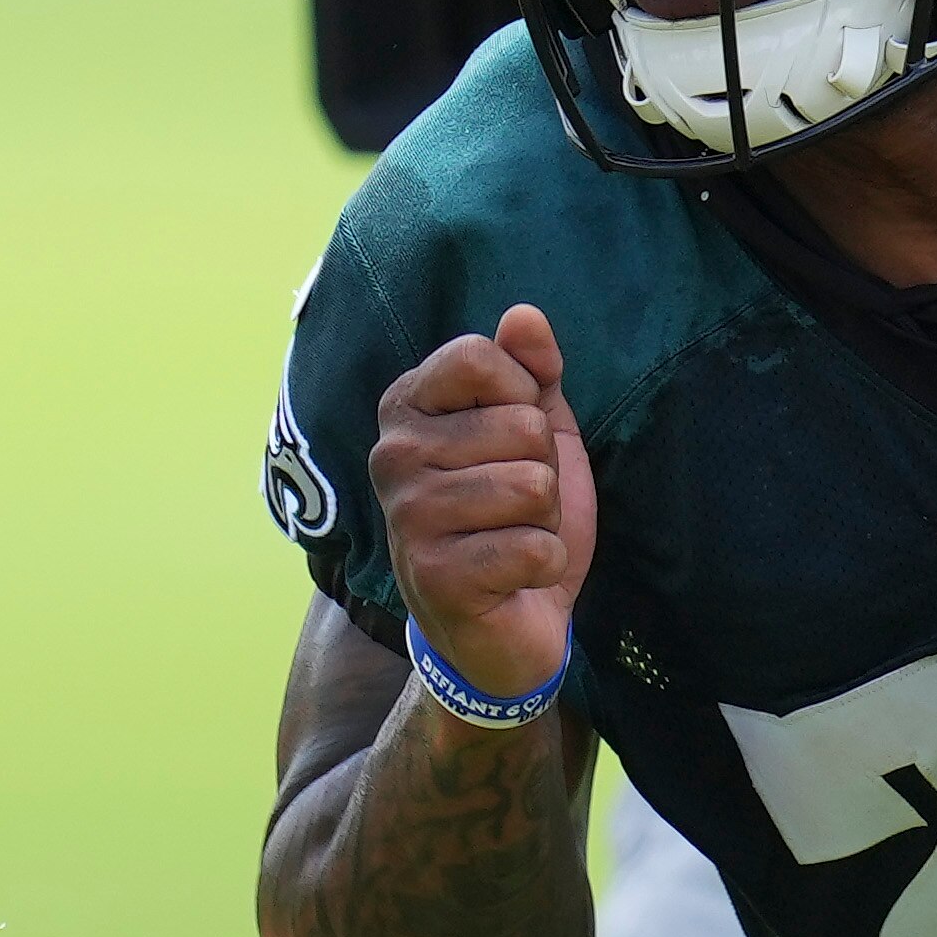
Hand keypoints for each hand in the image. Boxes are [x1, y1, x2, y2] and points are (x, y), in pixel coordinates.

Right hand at [370, 304, 595, 700]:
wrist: (507, 621)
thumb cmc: (515, 514)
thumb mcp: (535, 429)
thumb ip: (531, 369)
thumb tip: (523, 315)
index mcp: (407, 408)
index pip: (482, 358)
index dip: (524, 396)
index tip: (510, 438)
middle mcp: (393, 456)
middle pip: (521, 424)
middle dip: (542, 467)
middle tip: (515, 504)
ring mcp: (408, 517)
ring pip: (532, 485)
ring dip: (543, 519)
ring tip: (511, 535)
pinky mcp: (436, 577)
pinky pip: (534, 545)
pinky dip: (544, 564)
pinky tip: (513, 577)